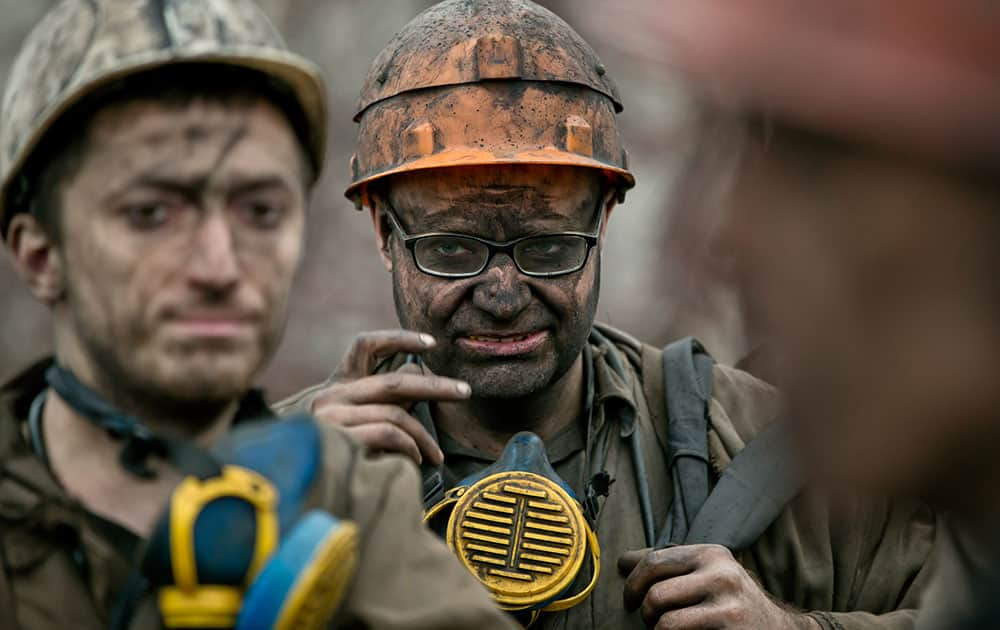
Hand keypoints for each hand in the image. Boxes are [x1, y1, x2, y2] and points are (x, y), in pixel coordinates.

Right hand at [310, 330, 470, 465]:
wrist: (293, 482)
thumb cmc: (329, 458)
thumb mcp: (357, 427)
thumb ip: (384, 403)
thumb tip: (417, 378)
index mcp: (335, 388)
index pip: (365, 345)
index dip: (399, 338)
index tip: (430, 343)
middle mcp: (330, 397)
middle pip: (394, 382)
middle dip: (435, 386)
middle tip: (465, 392)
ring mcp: (331, 417)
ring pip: (395, 413)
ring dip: (423, 436)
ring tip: (436, 456)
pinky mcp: (337, 439)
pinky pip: (388, 433)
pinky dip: (409, 446)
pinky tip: (416, 460)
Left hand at [619, 545, 819, 628]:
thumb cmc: (730, 601)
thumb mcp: (705, 572)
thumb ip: (667, 564)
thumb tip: (622, 560)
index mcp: (711, 554)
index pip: (654, 561)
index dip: (632, 583)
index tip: (630, 600)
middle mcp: (722, 574)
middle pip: (655, 594)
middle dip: (644, 612)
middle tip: (648, 620)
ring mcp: (729, 604)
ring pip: (664, 622)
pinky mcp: (730, 629)